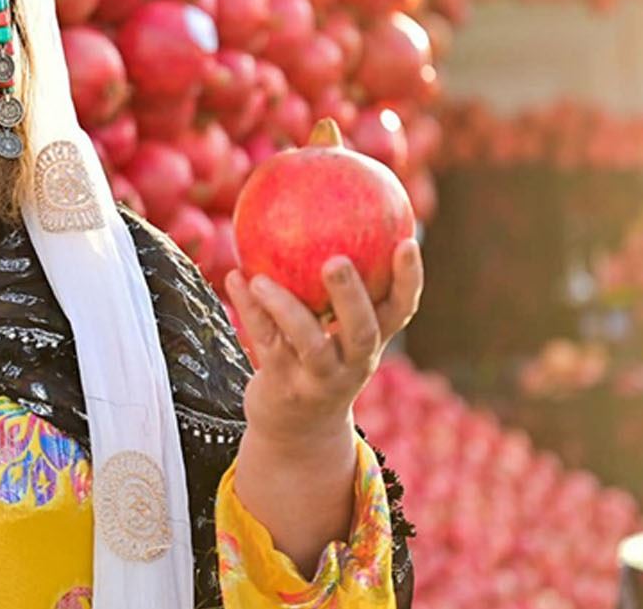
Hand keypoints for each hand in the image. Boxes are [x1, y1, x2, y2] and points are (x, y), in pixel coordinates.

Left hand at [222, 241, 421, 450]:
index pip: (400, 310)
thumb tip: (332, 212)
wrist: (297, 430)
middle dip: (352, 297)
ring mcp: (319, 379)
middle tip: (336, 260)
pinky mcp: (284, 387)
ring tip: (261, 277)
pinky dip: (249, 310)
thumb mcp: (336, 330)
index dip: (408, 279)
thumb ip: (337, 286)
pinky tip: (234, 278)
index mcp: (371, 343)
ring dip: (285, 308)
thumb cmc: (319, 360)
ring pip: (308, 344)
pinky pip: (265, 343)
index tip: (407, 241)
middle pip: (362, 332)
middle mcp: (352, 363)